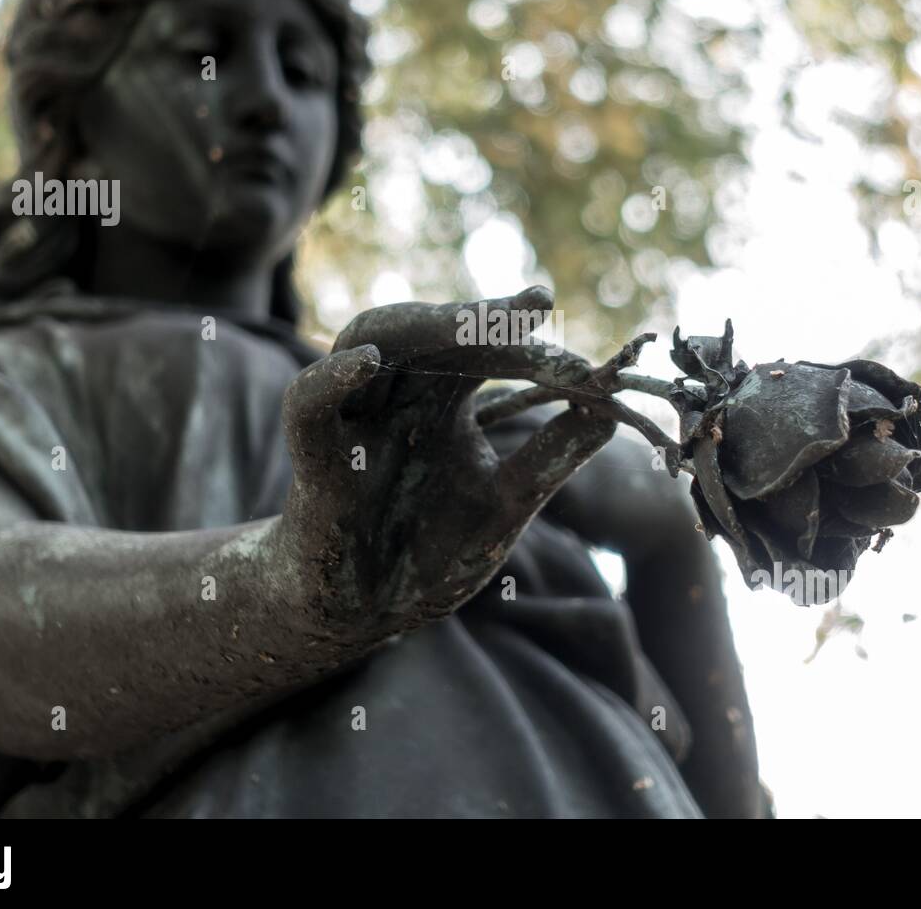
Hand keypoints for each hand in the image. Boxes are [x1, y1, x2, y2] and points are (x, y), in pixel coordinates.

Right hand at [277, 286, 616, 642]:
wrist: (366, 613)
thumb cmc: (429, 549)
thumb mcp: (505, 500)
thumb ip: (551, 457)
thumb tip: (612, 415)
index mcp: (444, 398)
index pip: (485, 346)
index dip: (522, 334)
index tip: (566, 327)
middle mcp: (399, 394)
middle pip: (434, 331)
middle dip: (480, 317)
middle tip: (531, 307)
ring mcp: (355, 421)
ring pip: (370, 343)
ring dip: (419, 328)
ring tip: (471, 322)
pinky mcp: (316, 462)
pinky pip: (307, 408)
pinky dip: (328, 381)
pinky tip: (363, 363)